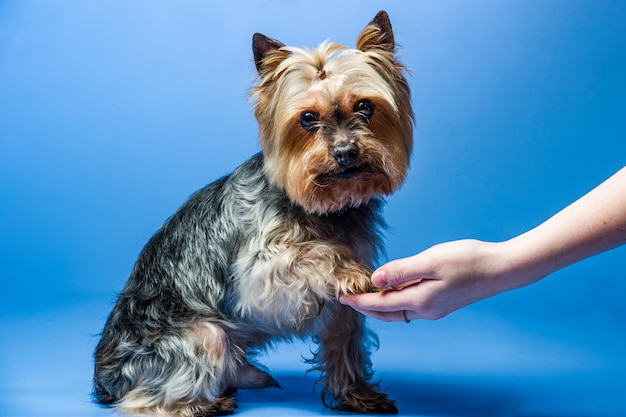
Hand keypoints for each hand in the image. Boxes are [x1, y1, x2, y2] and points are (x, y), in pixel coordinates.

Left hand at [340, 240, 515, 320]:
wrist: (502, 269)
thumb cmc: (468, 260)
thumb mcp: (430, 261)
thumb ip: (401, 272)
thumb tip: (375, 280)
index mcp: (419, 300)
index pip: (380, 304)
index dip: (360, 301)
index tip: (341, 298)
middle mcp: (426, 310)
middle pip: (387, 313)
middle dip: (366, 307)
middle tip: (348, 300)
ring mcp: (436, 309)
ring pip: (399, 312)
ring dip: (381, 306)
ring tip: (365, 297)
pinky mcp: (443, 303)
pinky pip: (410, 307)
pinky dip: (396, 303)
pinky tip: (394, 292)